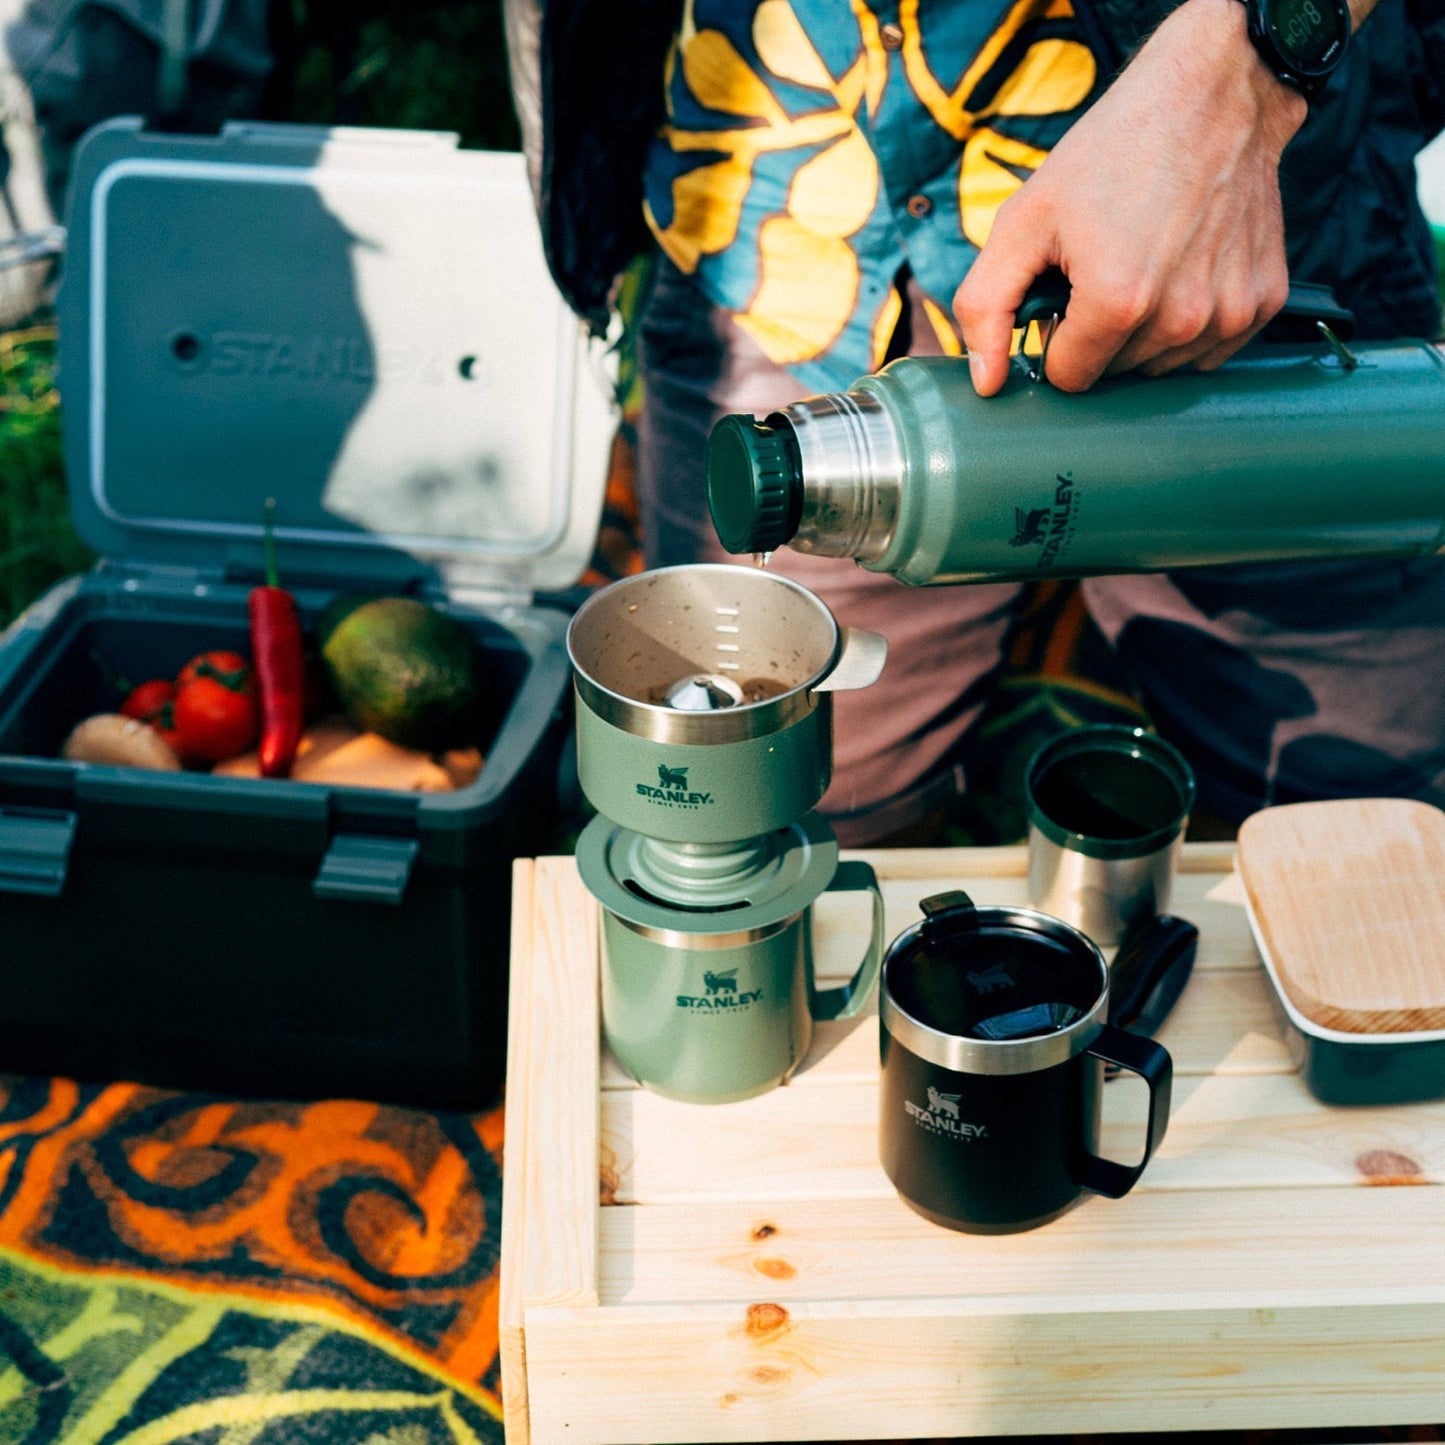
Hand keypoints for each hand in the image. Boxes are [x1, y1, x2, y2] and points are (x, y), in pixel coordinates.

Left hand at [952, 0, 1307, 395]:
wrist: (1213, 95)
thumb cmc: (1111, 153)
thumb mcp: (1024, 220)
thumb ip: (986, 307)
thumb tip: (986, 383)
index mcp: (1116, 302)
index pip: (1068, 378)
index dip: (1055, 338)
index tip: (1065, 293)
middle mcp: (1181, 318)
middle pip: (1115, 373)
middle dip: (1097, 335)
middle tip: (1104, 265)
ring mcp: (1228, 313)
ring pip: (1160, 366)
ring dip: (1143, 332)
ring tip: (1146, 261)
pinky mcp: (1263, 303)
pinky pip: (1207, 352)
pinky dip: (1189, 324)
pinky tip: (1184, 269)